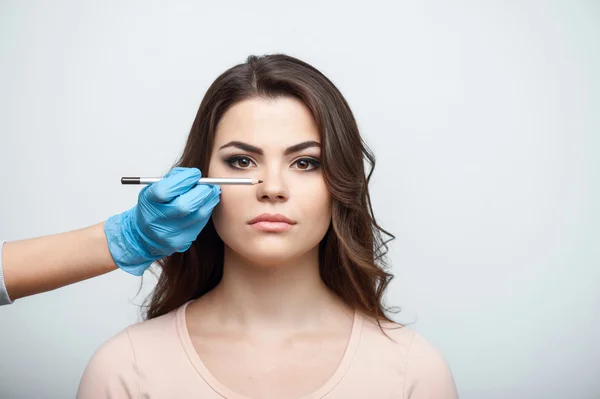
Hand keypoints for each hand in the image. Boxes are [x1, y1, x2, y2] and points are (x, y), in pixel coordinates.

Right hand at [104, 167, 219, 275]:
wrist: (146, 235)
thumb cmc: (154, 205)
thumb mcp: (156, 187)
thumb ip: (175, 178)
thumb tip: (196, 175)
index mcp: (149, 202)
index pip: (166, 190)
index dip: (184, 180)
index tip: (196, 174)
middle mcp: (156, 219)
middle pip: (184, 206)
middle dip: (202, 192)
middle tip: (210, 185)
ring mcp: (169, 233)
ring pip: (198, 215)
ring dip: (209, 201)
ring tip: (212, 192)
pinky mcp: (180, 242)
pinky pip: (200, 224)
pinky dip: (206, 212)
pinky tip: (206, 205)